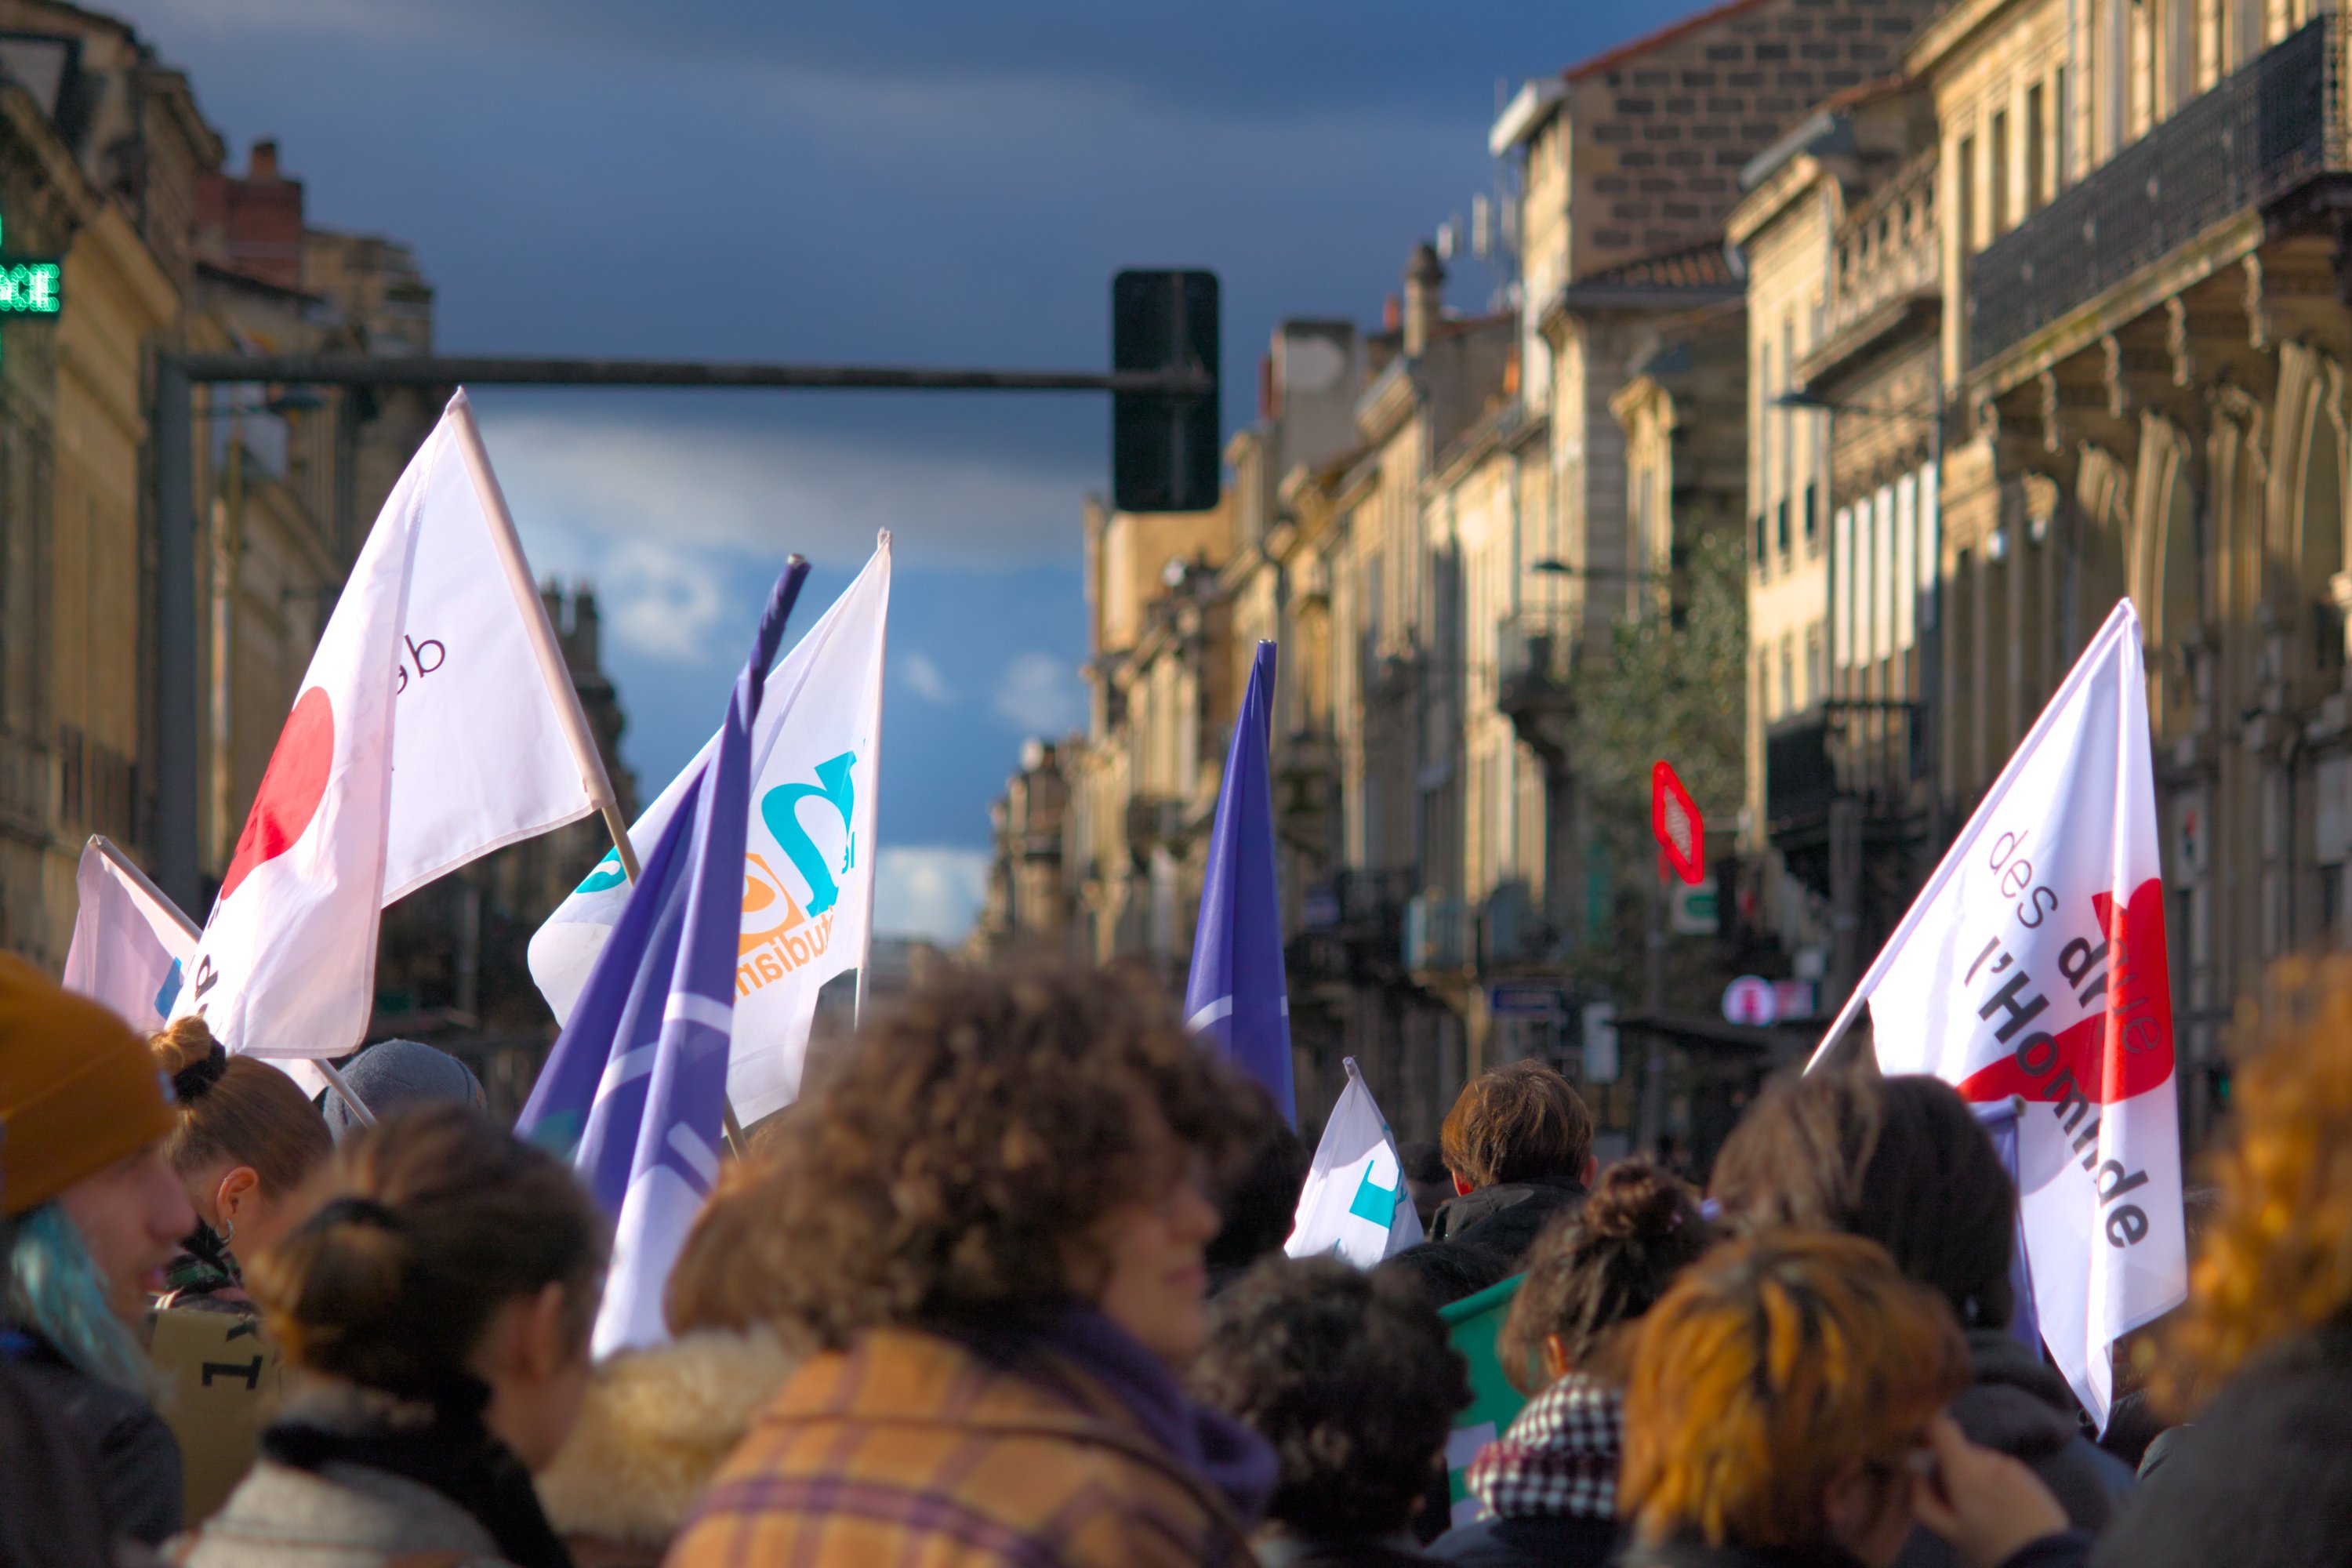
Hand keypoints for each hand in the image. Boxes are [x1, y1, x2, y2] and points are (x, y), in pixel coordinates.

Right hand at [1909, 1413, 2070, 1567]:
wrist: (2048, 1558)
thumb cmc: (1992, 1545)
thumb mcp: (1949, 1532)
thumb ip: (1922, 1500)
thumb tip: (1915, 1476)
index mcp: (1965, 1469)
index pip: (1942, 1427)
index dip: (1929, 1431)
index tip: (1924, 1449)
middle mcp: (1989, 1458)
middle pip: (1961, 1450)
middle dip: (1953, 1468)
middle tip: (1958, 1501)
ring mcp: (2012, 1464)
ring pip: (1981, 1461)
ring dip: (1976, 1476)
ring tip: (1985, 1509)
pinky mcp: (2029, 1474)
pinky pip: (2001, 1470)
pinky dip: (1995, 1483)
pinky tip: (2004, 1509)